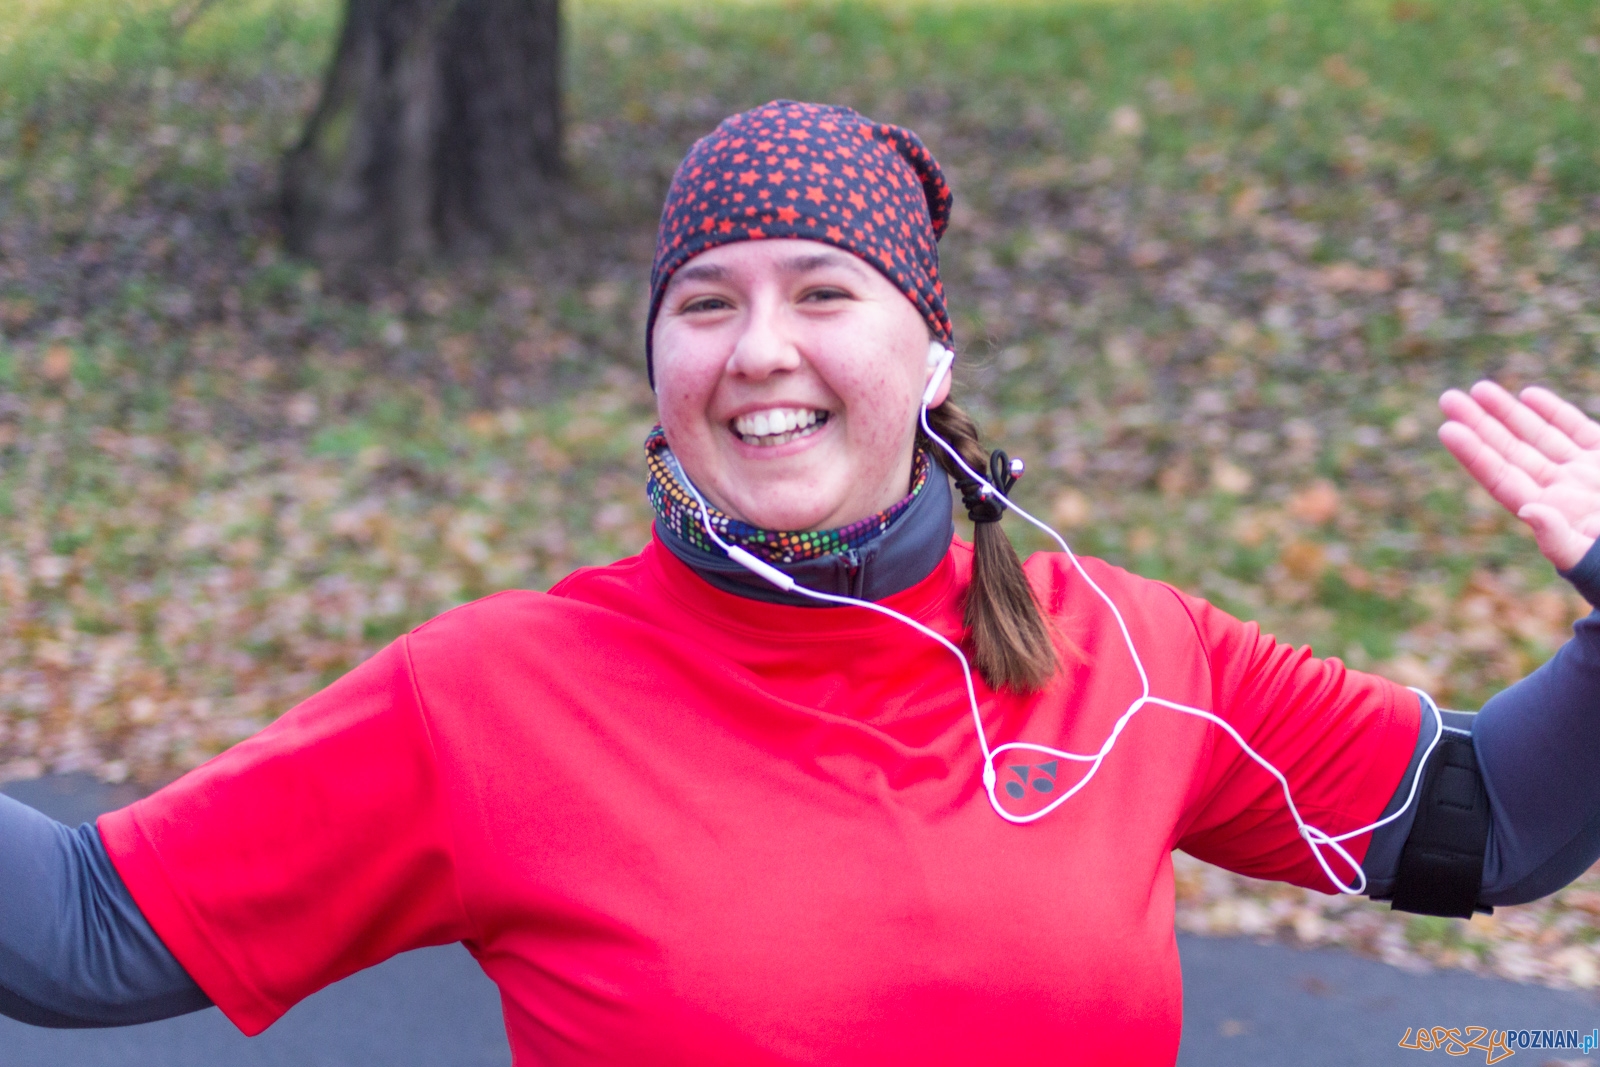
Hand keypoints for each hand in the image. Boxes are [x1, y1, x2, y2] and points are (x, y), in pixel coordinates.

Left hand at [1438, 381, 1599, 571]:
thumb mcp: (1599, 565)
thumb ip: (1562, 541)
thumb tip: (1529, 511)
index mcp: (1555, 517)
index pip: (1504, 480)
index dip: (1476, 455)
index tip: (1447, 428)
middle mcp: (1565, 494)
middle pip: (1513, 454)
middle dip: (1481, 426)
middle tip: (1448, 398)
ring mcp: (1588, 476)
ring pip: (1541, 438)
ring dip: (1510, 414)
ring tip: (1479, 389)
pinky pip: (1578, 432)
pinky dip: (1555, 413)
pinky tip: (1529, 395)